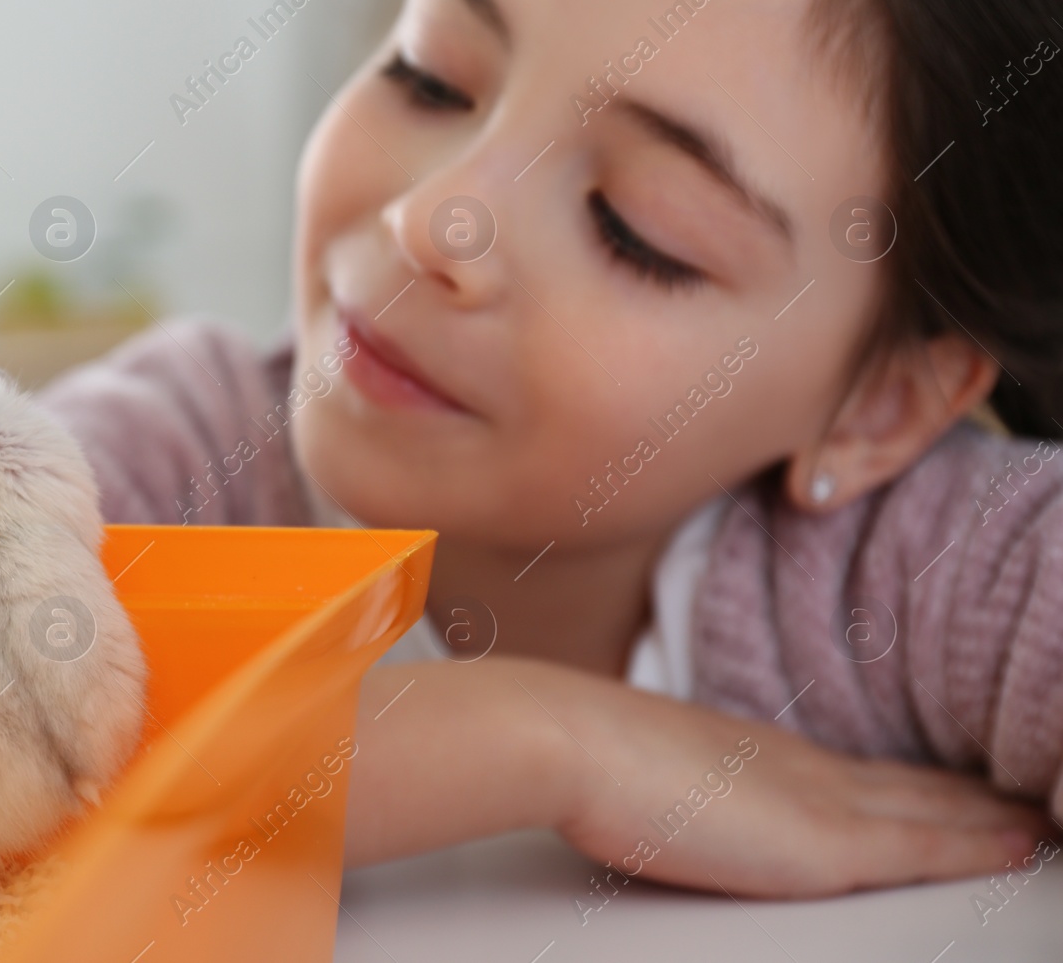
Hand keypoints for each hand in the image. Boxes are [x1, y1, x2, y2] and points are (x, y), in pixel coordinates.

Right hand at [344, 657, 1050, 897]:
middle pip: (915, 787)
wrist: (572, 741)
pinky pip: (931, 845)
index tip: (969, 788)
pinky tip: (1028, 842)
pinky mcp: (825, 841)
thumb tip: (673, 795)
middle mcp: (804, 770)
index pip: (867, 774)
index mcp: (764, 756)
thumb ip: (680, 783)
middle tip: (1036, 802)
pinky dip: (985, 843)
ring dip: (996, 817)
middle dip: (978, 797)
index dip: (927, 785)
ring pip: (937, 810)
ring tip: (1045, 821)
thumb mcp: (645, 773)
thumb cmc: (586, 757)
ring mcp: (820, 800)